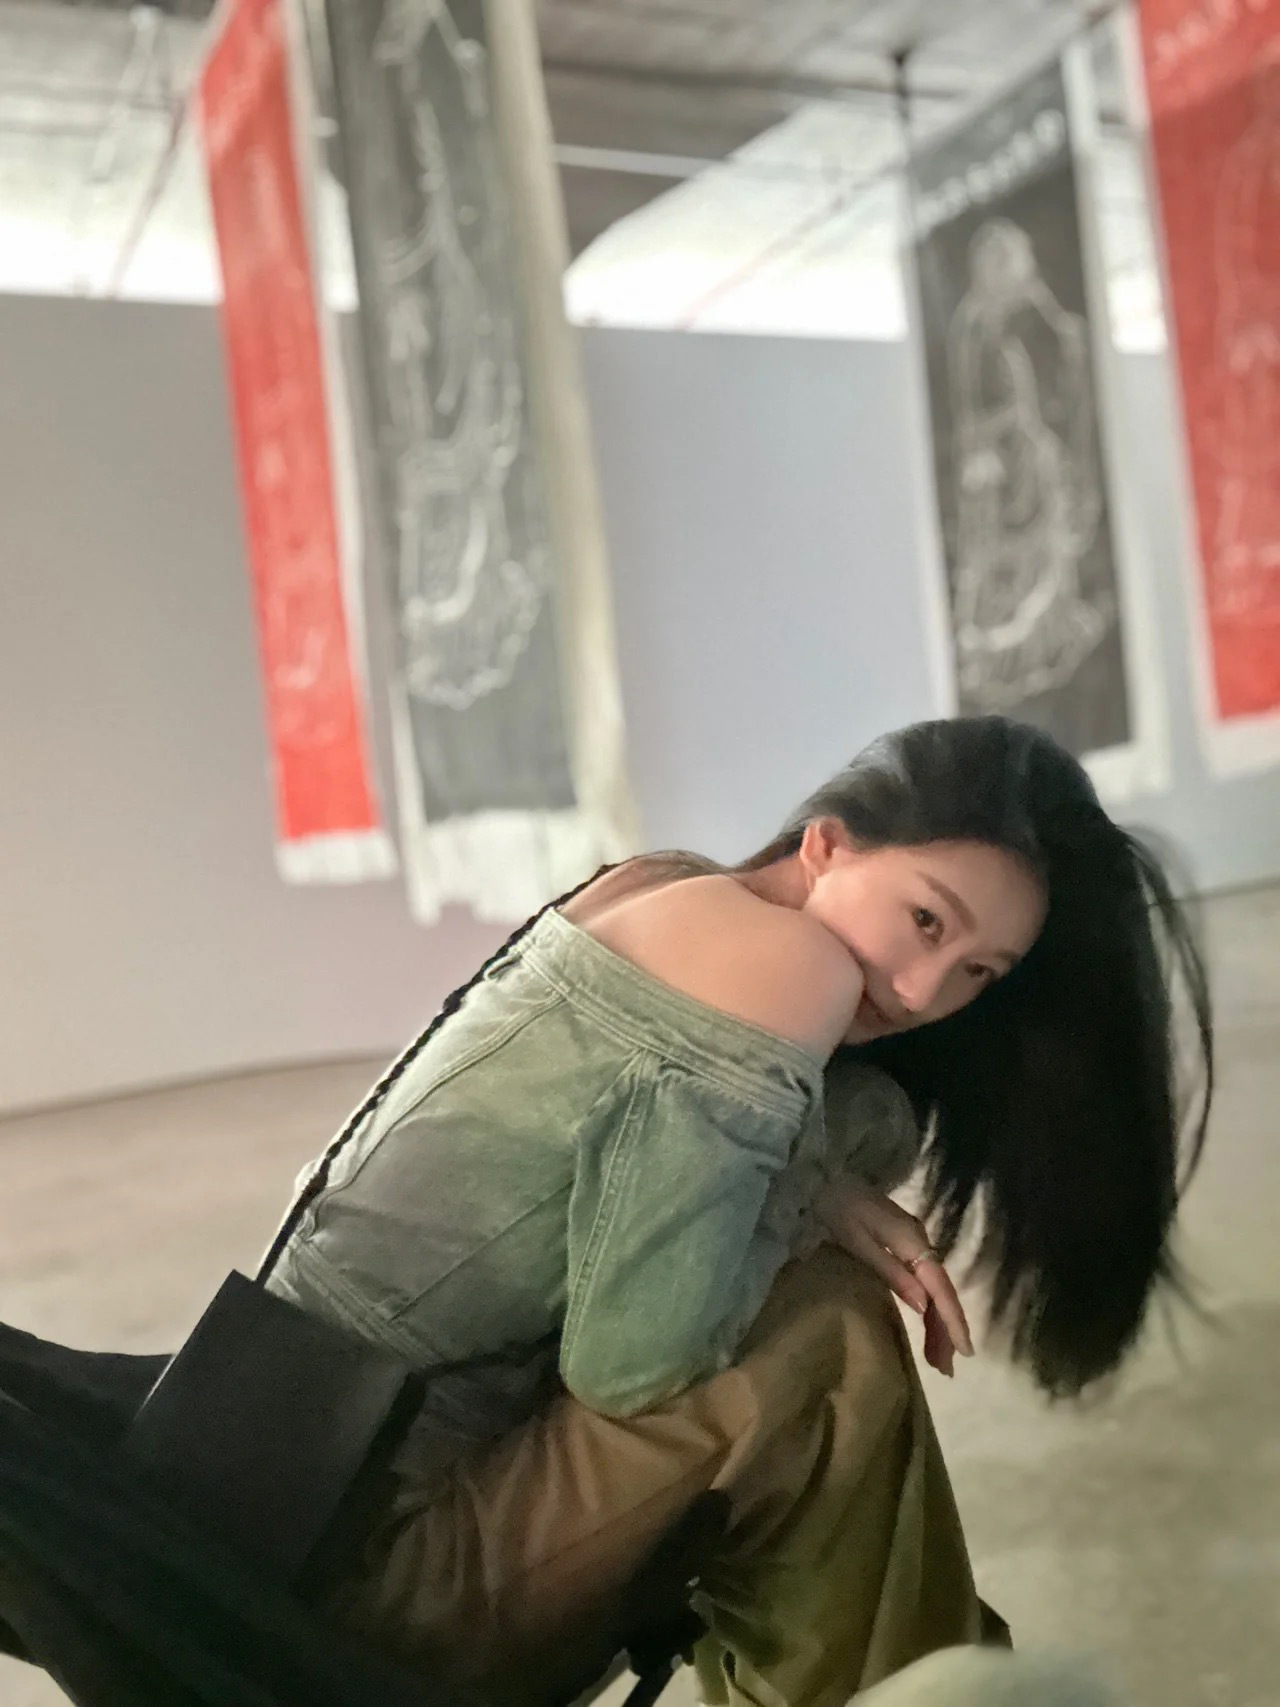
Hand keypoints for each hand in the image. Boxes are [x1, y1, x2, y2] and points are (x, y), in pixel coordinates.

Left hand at [816, 1182, 973, 1376]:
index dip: (953, 1320)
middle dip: (946, 1330)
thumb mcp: (858, 1243)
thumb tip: (923, 1306)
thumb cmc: (839, 1211)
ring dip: (938, 1323)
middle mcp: (920, 1244)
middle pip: (941, 1292)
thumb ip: (891, 1272)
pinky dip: (928, 1307)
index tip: (965, 1350)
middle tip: (946, 1369)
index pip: (939, 1287)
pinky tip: (926, 1325)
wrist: (829, 1180)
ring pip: (935, 1289)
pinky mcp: (906, 1248)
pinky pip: (924, 1282)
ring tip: (938, 1359)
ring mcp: (915, 1245)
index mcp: (911, 1242)